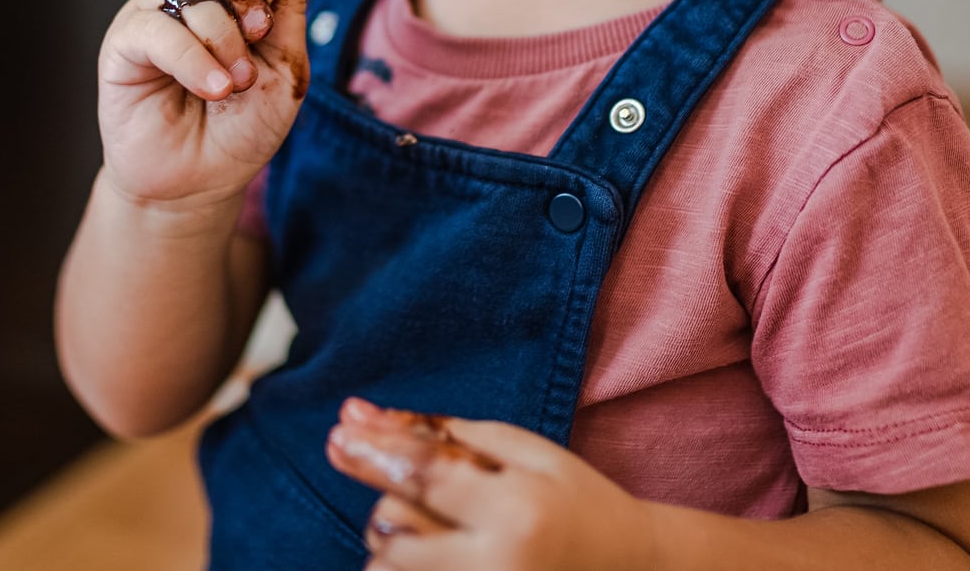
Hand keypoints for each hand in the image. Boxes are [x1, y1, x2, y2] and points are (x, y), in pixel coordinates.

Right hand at [96, 0, 324, 211]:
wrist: (200, 184)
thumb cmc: (242, 129)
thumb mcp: (285, 68)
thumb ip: (291, 9)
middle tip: (258, 28)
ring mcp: (155, 16)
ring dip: (222, 34)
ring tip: (237, 81)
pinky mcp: (125, 44)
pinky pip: (156, 29)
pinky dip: (192, 57)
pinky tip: (214, 88)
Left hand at [326, 399, 662, 570]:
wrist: (632, 569)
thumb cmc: (575, 501)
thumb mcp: (524, 451)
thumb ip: (445, 433)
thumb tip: (360, 414)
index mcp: (515, 509)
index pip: (422, 476)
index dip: (373, 453)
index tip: (337, 435)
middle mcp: (496, 565)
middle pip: (394, 530)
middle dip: (390, 504)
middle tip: (417, 495)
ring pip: (391, 568)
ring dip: (395, 542)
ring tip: (439, 530)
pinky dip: (406, 568)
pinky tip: (436, 552)